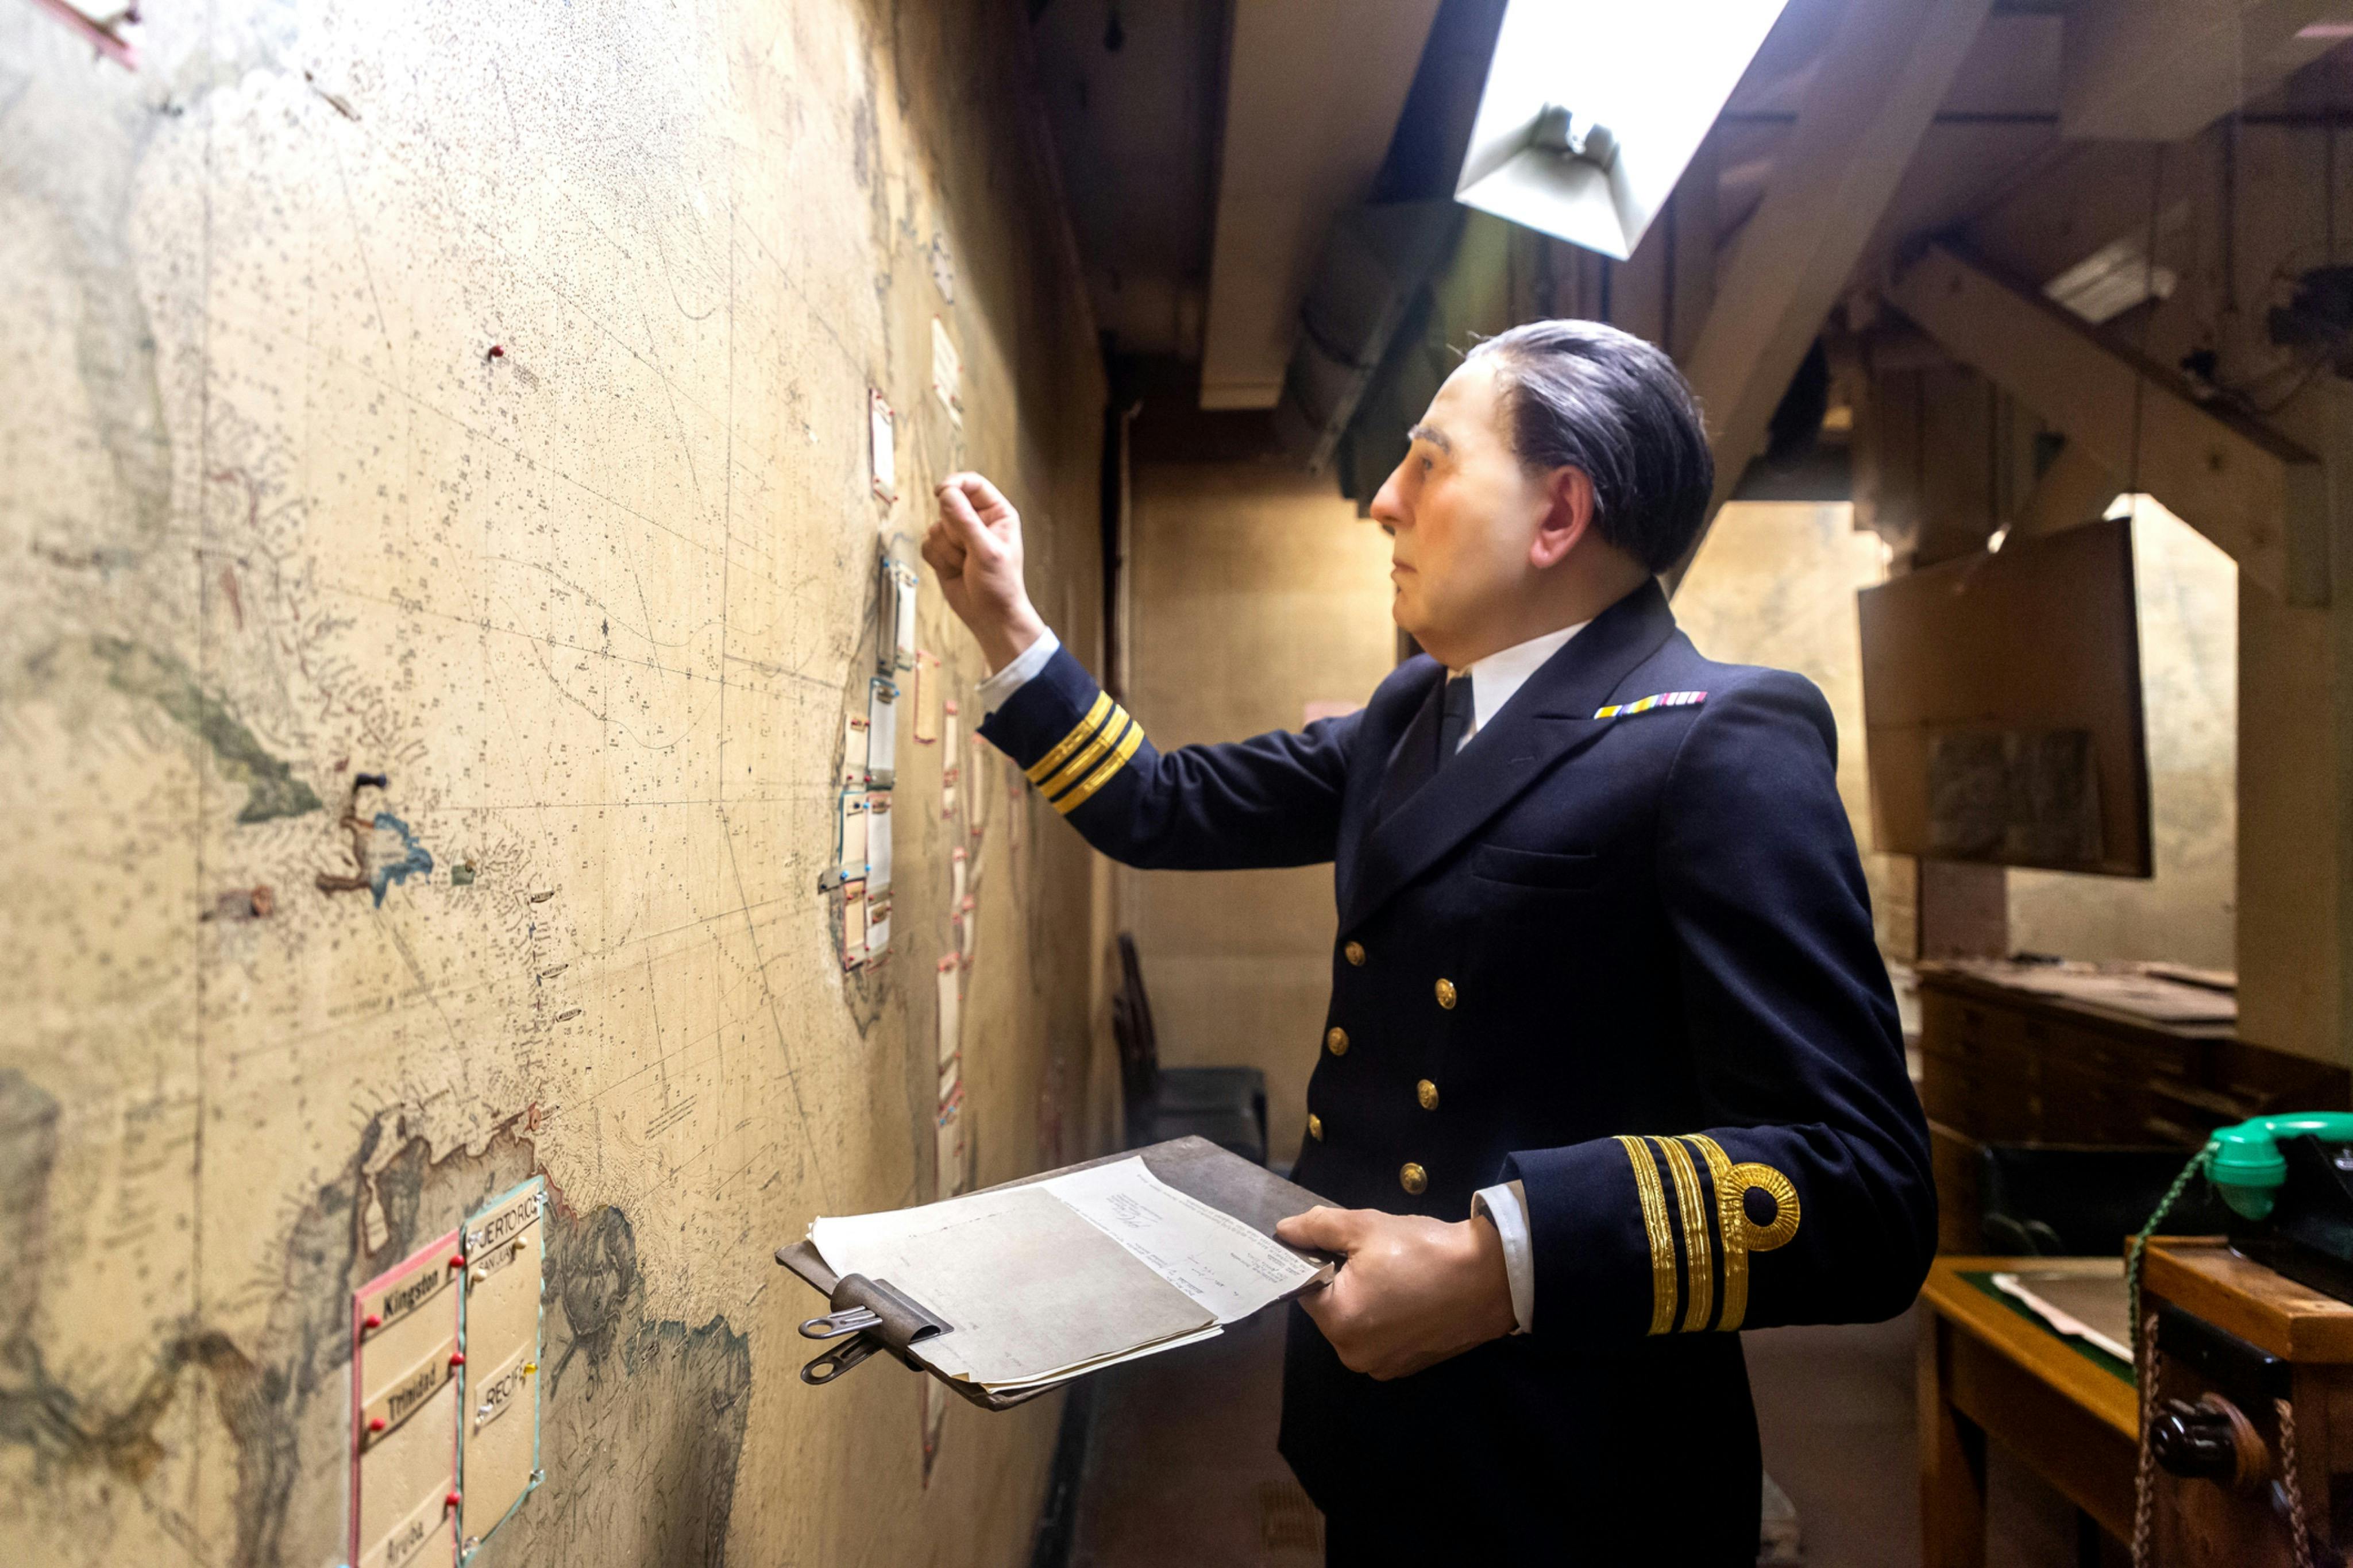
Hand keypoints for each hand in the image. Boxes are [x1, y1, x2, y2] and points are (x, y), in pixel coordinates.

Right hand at [922, 472, 1047, 670]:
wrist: (990, 617)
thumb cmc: (999, 585)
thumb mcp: (986, 551)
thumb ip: (965, 521)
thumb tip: (945, 493)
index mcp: (997, 513)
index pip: (972, 484)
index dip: (955, 484)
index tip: (941, 492)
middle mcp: (977, 520)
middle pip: (948, 505)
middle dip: (954, 531)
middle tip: (969, 551)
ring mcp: (958, 536)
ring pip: (934, 527)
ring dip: (947, 550)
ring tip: (965, 565)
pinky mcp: (943, 552)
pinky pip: (927, 544)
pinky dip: (938, 560)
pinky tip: (954, 571)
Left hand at [1274, 1205, 1517, 1379]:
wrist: (1493, 1277)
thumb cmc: (1426, 1250)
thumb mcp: (1364, 1226)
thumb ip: (1317, 1228)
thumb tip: (1285, 1232)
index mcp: (1339, 1322)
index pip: (1306, 1288)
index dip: (1318, 1261)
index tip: (1339, 1245)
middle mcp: (1355, 1355)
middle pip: (1331, 1309)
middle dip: (1344, 1281)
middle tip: (1375, 1256)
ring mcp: (1384, 1366)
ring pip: (1357, 1324)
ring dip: (1366, 1300)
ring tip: (1396, 1274)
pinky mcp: (1408, 1367)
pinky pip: (1382, 1338)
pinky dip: (1388, 1318)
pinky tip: (1410, 1295)